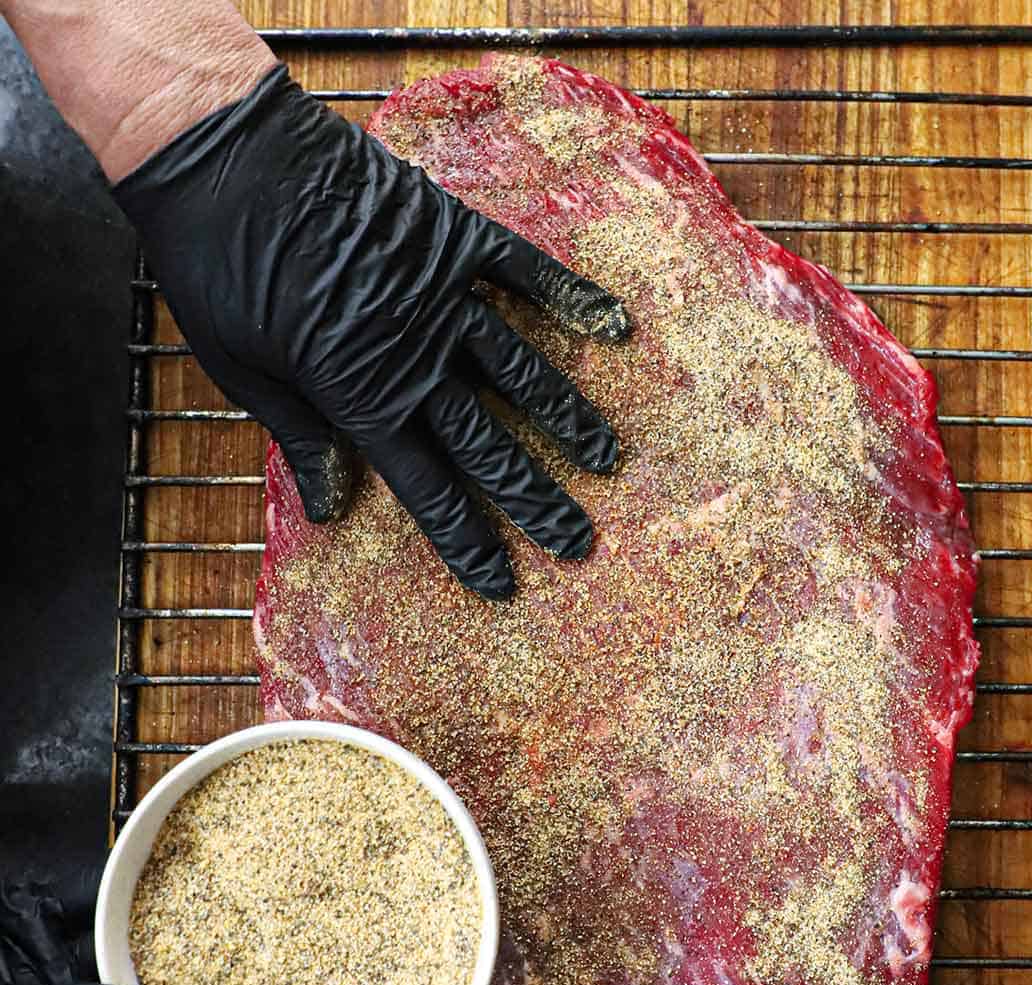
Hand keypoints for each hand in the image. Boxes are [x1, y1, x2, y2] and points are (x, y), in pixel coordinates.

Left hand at [114, 64, 631, 598]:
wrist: (223, 155)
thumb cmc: (218, 267)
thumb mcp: (243, 369)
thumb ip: (301, 435)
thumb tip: (332, 509)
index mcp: (360, 396)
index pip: (426, 488)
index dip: (466, 541)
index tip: (503, 583)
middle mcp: (415, 357)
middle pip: (488, 446)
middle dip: (536, 500)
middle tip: (580, 543)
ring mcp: (442, 296)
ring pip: (520, 371)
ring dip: (566, 420)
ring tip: (607, 458)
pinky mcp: (454, 238)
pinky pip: (526, 272)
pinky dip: (570, 297)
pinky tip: (613, 326)